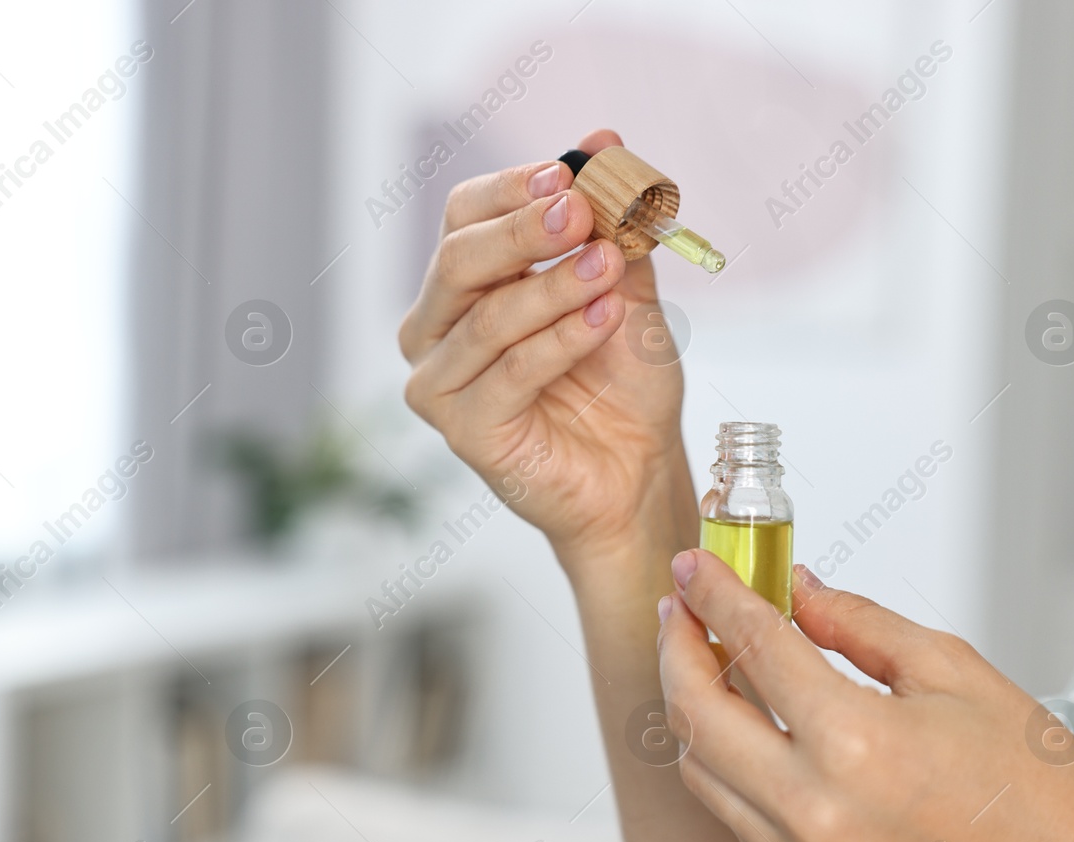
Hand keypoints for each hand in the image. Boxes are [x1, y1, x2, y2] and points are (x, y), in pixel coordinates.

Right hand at [400, 129, 689, 563]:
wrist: (637, 470)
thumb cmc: (621, 384)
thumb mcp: (625, 287)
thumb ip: (611, 222)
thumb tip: (605, 140)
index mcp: (462, 285)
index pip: (463, 216)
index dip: (511, 188)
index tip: (570, 171)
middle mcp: (435, 329)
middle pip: (460, 259)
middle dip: (525, 229)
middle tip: (582, 209)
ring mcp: (440, 382)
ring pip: (488, 316)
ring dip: (555, 285)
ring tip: (610, 267)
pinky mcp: (462, 430)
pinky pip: (510, 371)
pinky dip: (561, 339)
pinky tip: (605, 317)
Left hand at [656, 550, 1073, 841]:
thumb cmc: (1039, 787)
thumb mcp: (956, 672)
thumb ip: (859, 625)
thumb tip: (797, 589)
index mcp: (857, 742)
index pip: (753, 647)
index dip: (713, 595)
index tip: (693, 564)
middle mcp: (814, 808)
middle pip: (695, 713)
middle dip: (676, 647)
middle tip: (680, 607)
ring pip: (698, 768)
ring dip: (688, 706)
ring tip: (705, 657)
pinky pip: (730, 813)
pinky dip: (718, 760)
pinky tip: (739, 722)